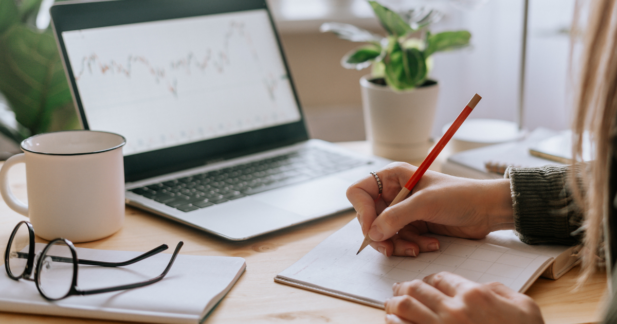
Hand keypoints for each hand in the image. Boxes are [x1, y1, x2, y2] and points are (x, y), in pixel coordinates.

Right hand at [346, 162, 513, 255]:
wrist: (488, 210)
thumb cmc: (460, 196)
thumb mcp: (425, 204)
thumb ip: (396, 217)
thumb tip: (372, 233)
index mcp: (392, 177)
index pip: (359, 193)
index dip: (362, 212)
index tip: (373, 229)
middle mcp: (393, 193)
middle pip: (368, 218)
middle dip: (381, 235)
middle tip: (391, 248)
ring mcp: (402, 211)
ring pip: (383, 234)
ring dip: (399, 244)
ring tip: (418, 248)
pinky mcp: (412, 226)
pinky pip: (399, 241)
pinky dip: (411, 246)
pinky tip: (430, 244)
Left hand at [385, 272, 542, 323]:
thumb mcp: (524, 307)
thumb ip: (499, 291)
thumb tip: (482, 287)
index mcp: (474, 296)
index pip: (440, 278)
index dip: (429, 280)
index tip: (424, 284)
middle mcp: (454, 311)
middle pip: (417, 289)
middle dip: (404, 287)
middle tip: (398, 289)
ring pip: (404, 307)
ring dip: (394, 303)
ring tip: (390, 304)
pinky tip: (391, 322)